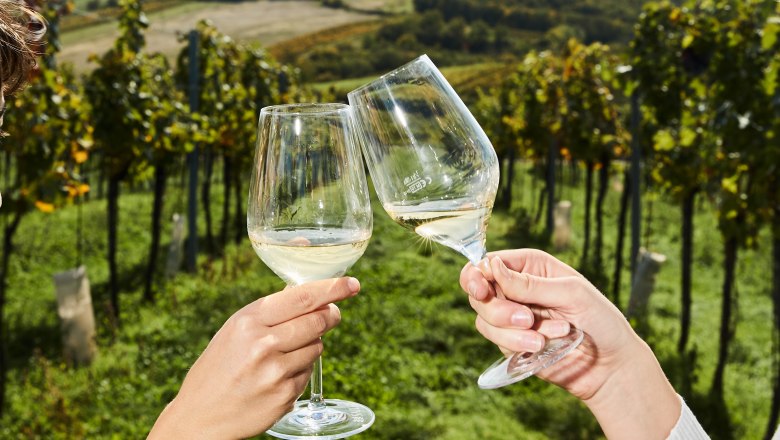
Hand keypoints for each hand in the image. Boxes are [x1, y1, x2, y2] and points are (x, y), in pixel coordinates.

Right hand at [148, 277, 360, 439]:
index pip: (304, 297)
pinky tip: (277, 376)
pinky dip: (300, 370)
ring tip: (284, 354)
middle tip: (332, 314)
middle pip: (318, 320)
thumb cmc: (219, 367)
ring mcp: (276, 372)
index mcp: (249, 321)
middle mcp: (263, 344)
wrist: (200, 416)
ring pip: (317, 347)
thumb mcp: (235, 330)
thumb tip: (314, 294)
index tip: (352, 284)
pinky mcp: (285, 396)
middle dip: (330, 316)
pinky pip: (308, 373)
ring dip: (311, 345)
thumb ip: (271, 312)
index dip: (333, 288)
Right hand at [461, 249, 679, 438]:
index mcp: (530, 266)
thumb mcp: (570, 293)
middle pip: (478, 292)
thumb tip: (493, 266)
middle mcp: (516, 288)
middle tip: (526, 319)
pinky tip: (541, 345)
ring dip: (511, 331)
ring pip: (484, 319)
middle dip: (497, 309)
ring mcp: (511, 316)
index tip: (482, 290)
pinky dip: (517, 344)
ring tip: (542, 337)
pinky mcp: (511, 341)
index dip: (476, 275)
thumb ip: (529, 283)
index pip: (487, 262)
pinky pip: (496, 340)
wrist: (609, 364)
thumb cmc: (600, 320)